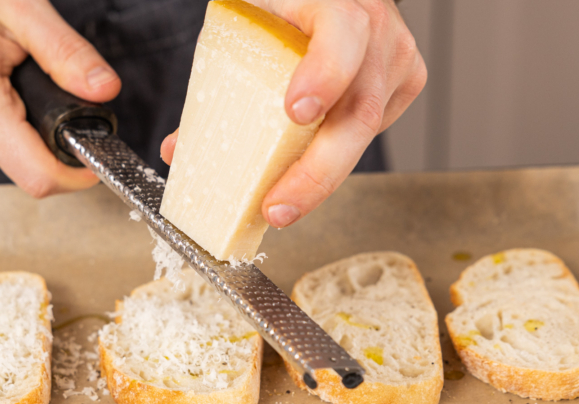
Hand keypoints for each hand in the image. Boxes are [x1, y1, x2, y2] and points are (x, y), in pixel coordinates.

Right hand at [0, 0, 120, 196]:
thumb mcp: (16, 8)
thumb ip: (65, 52)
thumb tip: (104, 91)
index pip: (39, 178)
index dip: (78, 174)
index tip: (98, 156)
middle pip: (31, 168)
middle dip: (54, 138)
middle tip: (50, 88)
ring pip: (13, 159)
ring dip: (29, 129)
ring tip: (13, 79)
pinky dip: (7, 125)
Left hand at [161, 0, 425, 227]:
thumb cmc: (284, 6)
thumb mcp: (246, 23)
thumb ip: (219, 76)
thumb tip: (176, 151)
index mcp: (335, 3)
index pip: (342, 34)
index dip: (324, 75)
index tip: (296, 113)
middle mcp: (376, 32)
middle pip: (360, 111)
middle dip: (315, 172)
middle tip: (277, 207)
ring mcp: (395, 61)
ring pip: (364, 133)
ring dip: (318, 179)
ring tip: (280, 208)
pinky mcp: (402, 86)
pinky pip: (368, 135)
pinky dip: (330, 161)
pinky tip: (303, 179)